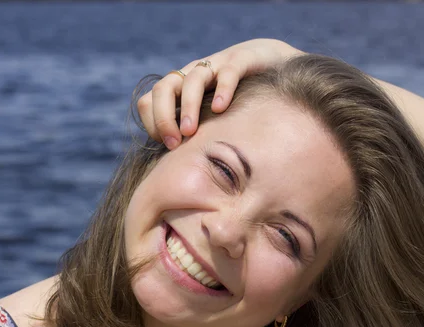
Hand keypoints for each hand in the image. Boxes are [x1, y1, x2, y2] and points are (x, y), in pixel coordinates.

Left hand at [138, 38, 302, 148]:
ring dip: (188, 107)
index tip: (166, 145)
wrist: (273, 62)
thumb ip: (196, 135)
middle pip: (164, 87)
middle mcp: (194, 74)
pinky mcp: (242, 59)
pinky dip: (222, 89)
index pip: (150, 100)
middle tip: (174, 143)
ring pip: (193, 78)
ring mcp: (217, 64)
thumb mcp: (213, 117)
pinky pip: (228, 71)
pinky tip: (220, 108)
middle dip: (163, 116)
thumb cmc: (240, 97)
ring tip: (191, 132)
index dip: (152, 122)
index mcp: (181, 88)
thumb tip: (178, 170)